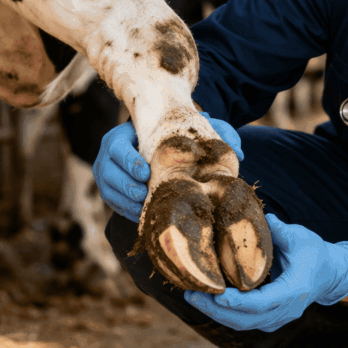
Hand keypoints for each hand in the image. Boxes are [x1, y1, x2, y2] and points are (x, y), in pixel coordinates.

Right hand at [93, 114, 242, 221]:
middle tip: (144, 195)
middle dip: (125, 187)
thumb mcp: (192, 132)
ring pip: (110, 192)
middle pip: (108, 173)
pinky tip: (144, 216)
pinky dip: (128, 212)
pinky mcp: (114, 193)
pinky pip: (115, 206)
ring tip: (144, 209)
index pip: (116, 147)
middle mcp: (111, 155)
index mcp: (124, 135)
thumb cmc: (177, 139)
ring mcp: (110, 175)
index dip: (128, 161)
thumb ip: (214, 133)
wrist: (165, 152)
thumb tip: (239, 152)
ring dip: (126, 203)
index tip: (146, 172)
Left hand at [184, 215, 347, 331]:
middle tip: (191, 295)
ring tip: (192, 297)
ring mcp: (277, 318)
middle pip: (246, 319)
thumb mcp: (301, 238)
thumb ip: (282, 231)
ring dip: (215, 313)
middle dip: (216, 309)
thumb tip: (265, 217)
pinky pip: (244, 321)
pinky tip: (206, 300)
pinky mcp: (269, 318)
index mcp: (295, 291)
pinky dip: (224, 313)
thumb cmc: (315, 253)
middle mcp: (286, 310)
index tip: (218, 296)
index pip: (264, 302)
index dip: (239, 302)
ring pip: (242, 323)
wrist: (329, 274)